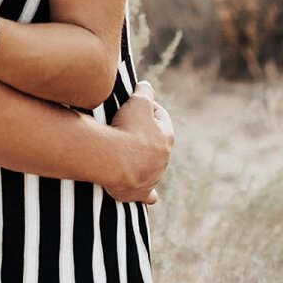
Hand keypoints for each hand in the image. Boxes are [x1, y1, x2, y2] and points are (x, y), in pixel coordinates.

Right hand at [104, 82, 173, 204]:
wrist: (115, 159)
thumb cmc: (128, 128)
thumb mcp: (138, 102)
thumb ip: (145, 91)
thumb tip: (147, 85)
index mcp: (167, 136)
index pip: (160, 117)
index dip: (147, 108)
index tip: (133, 104)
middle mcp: (164, 159)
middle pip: (155, 143)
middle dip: (145, 135)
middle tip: (125, 127)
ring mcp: (153, 177)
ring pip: (152, 167)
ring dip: (143, 161)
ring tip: (126, 155)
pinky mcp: (140, 192)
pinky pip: (147, 194)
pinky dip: (148, 194)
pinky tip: (151, 197)